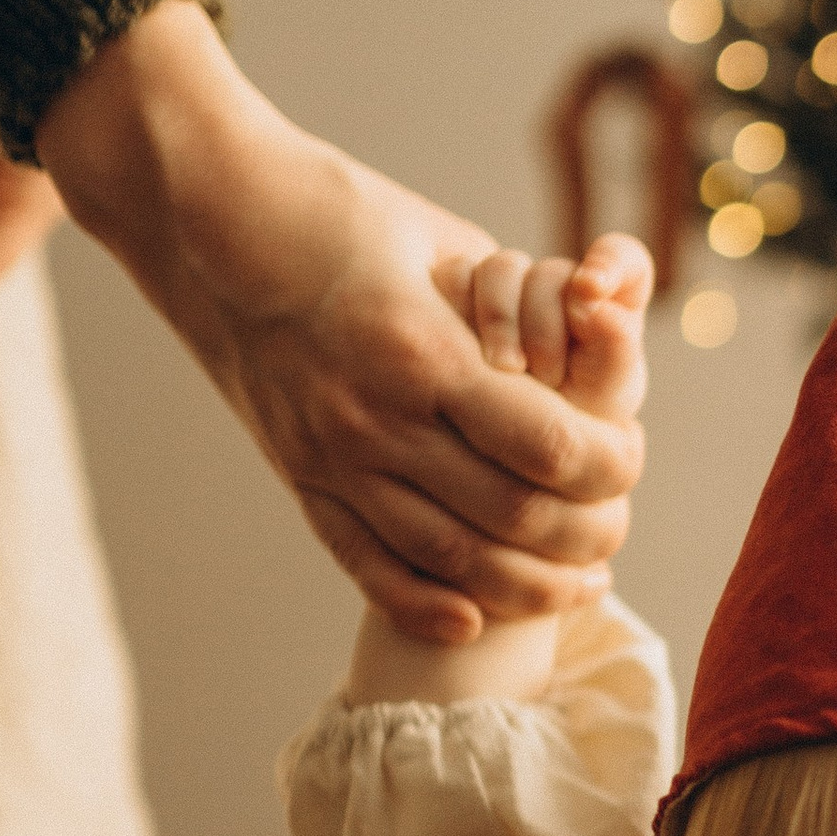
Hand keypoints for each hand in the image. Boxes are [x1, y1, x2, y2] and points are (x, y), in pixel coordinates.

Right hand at [36, 1, 647, 643]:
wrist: (208, 218)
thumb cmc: (344, 215)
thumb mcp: (447, 246)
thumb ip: (519, 314)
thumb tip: (597, 356)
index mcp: (423, 351)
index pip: (550, 447)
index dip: (611, 467)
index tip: (628, 457)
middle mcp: (375, 419)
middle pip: (513, 517)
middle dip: (586, 534)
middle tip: (615, 527)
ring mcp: (330, 458)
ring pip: (450, 561)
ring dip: (528, 588)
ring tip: (578, 585)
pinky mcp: (299, 479)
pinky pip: (367, 567)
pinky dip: (426, 607)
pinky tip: (476, 620)